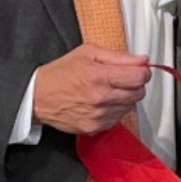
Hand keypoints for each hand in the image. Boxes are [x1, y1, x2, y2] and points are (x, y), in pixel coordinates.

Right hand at [33, 44, 149, 135]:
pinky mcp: (94, 128)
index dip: (143, 72)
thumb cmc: (61, 72)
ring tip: (109, 91)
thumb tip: (143, 60)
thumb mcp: (88, 53)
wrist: (37, 96)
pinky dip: (115, 111)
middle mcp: (100, 98)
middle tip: (122, 80)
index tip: (139, 70)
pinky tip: (102, 103)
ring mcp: (98, 115)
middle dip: (135, 85)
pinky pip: (117, 119)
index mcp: (99, 76)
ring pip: (129, 107)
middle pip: (138, 93)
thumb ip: (119, 56)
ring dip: (125, 98)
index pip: (139, 77)